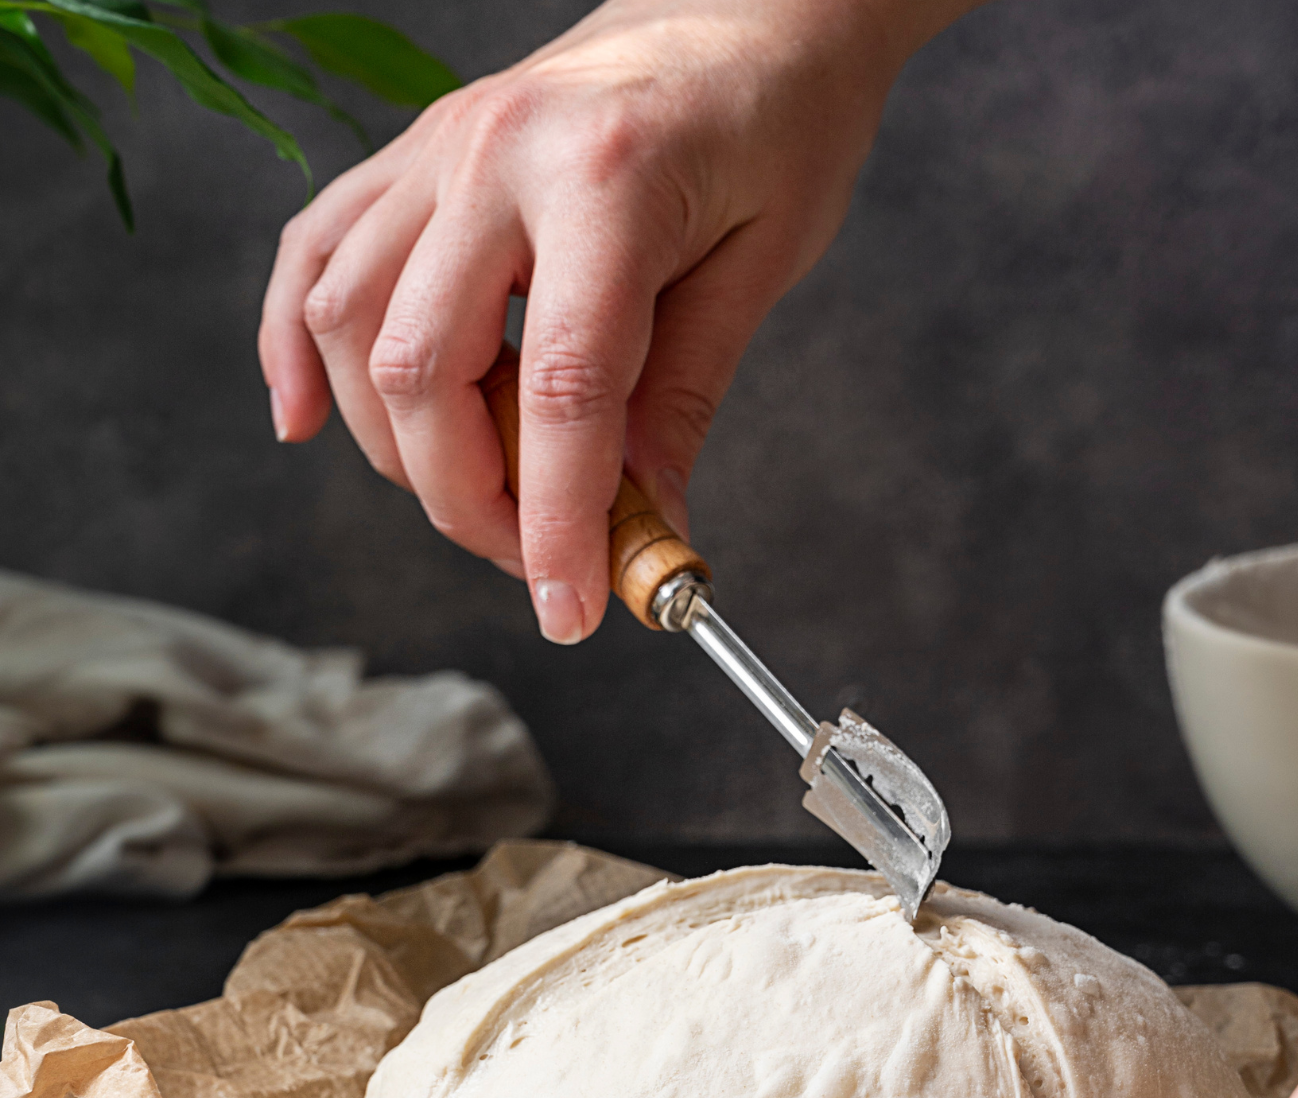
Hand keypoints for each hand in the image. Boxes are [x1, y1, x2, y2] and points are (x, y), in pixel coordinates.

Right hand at [259, 0, 971, 642]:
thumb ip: (683, 398)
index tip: (570, 611)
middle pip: (423, 370)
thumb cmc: (777, 119)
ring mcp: (438, 148)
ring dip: (395, 446)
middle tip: (537, 561)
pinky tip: (306, 421)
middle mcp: (496, 154)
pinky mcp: (412, 155)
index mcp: (605, 180)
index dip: (559, 522)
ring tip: (477, 498)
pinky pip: (315, 253)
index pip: (561, 393)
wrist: (746, 4)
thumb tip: (639, 527)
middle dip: (469, 501)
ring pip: (348, 323)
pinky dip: (295, 345)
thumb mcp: (760, 265)